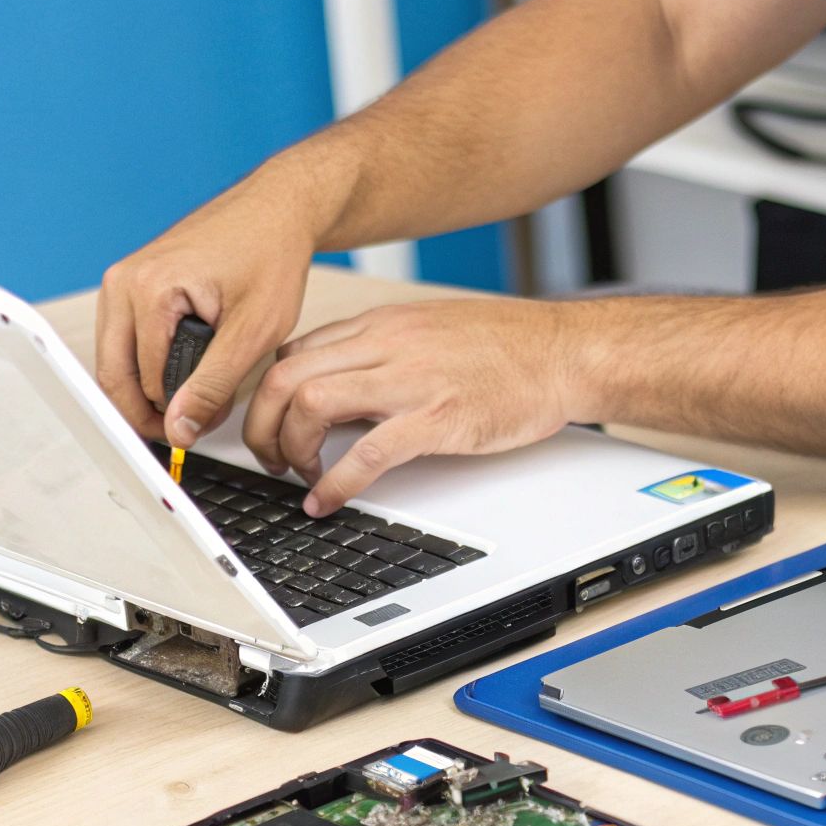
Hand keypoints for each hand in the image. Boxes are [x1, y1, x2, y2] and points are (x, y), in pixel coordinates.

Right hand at [95, 178, 313, 446]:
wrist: (277, 208)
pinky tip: (186, 373)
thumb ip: (213, 385)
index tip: (197, 430)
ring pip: (116, 359)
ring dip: (149, 388)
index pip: (141, 382)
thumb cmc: (272, 254)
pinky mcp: (131, 284)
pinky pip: (126, 340)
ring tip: (195, 399)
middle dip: (148, 409)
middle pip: (113, 373)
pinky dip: (150, 363)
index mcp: (147, 290)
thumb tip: (179, 428)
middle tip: (188, 427)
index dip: (171, 416)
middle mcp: (123, 282)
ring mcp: (122, 281)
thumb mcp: (253, 332)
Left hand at [243, 298, 593, 515]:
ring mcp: (410, 380)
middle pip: (285, 375)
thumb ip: (381, 353)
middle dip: (261, 424)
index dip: (269, 394)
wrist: (564, 352)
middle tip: (270, 456)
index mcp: (382, 325)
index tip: (272, 423)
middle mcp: (386, 345)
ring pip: (311, 403)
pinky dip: (335, 482)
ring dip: (290, 448)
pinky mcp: (438, 417)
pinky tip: (327, 500)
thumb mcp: (429, 331)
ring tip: (300, 475)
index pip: (294, 350)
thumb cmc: (508, 347)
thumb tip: (341, 388)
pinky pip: (367, 452)